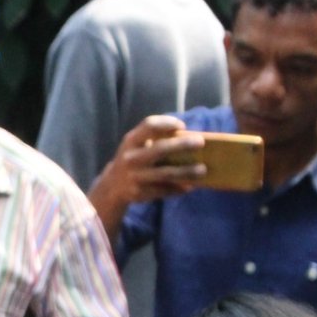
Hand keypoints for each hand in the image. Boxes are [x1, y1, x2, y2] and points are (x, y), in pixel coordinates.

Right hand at [91, 115, 209, 209]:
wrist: (112, 186)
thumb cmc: (134, 159)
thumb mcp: (136, 145)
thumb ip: (155, 139)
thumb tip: (188, 137)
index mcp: (131, 141)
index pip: (149, 126)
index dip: (167, 123)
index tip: (182, 126)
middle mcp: (131, 158)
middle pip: (160, 149)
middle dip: (182, 145)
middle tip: (200, 142)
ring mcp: (135, 177)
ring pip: (165, 174)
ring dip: (186, 172)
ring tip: (203, 170)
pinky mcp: (140, 193)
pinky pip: (164, 191)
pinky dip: (179, 188)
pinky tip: (190, 186)